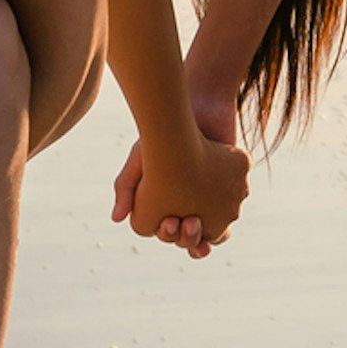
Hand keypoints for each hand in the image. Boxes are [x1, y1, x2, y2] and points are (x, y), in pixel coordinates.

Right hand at [109, 122, 251, 257]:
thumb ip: (126, 187)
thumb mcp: (140, 159)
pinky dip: (222, 229)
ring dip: (201, 240)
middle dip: (184, 237)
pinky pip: (227, 221)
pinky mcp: (230, 193)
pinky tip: (220, 227)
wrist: (199, 107)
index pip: (165, 230)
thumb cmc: (163, 132)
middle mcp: (186, 205)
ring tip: (198, 231)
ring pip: (206, 234)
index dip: (167, 234)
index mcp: (164, 201)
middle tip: (182, 222)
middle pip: (185, 237)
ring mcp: (209, 202)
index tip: (167, 222)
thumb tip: (117, 218)